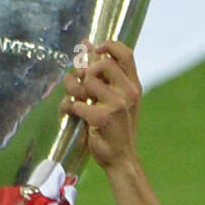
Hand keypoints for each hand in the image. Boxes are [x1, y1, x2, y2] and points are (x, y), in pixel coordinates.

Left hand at [60, 40, 141, 171]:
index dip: (108, 45)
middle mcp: (128, 92)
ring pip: (88, 81)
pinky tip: (74, 114)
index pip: (126, 54)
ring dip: (75, 89)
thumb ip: (106, 77)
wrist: (121, 158)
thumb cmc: (116, 129)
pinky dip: (71, 108)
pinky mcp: (102, 117)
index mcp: (133, 86)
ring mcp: (116, 104)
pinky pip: (77, 103)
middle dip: (87, 70)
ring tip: (75, 98)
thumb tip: (87, 46)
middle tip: (82, 82)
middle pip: (103, 63)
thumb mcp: (118, 101)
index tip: (95, 48)